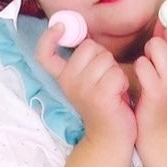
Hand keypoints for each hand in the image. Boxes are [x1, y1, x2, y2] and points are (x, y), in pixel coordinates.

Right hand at [36, 25, 135, 149]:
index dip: (48, 37)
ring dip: (115, 71)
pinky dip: (123, 82)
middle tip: (105, 80)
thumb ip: (85, 61)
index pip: (44, 54)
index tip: (60, 28)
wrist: (109, 138)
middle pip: (90, 46)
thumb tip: (88, 36)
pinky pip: (117, 73)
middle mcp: (68, 82)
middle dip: (104, 57)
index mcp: (63, 77)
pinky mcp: (100, 96)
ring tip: (112, 89)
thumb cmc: (104, 105)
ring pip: (106, 58)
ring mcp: (83, 89)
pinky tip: (118, 96)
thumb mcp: (88, 81)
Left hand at [133, 6, 166, 146]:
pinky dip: (139, 67)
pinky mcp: (156, 91)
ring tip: (149, 64)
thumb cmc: (165, 94)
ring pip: (158, 46)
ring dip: (149, 51)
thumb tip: (162, 22)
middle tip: (165, 43)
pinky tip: (142, 79)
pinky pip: (142, 64)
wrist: (161, 130)